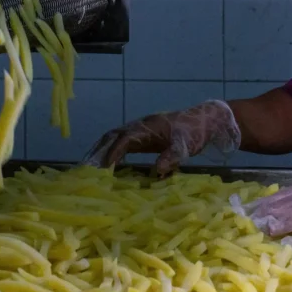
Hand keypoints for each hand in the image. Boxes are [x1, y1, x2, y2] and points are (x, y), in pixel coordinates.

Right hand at [83, 100, 241, 175]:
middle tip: (85, 167)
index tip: (104, 168)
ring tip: (89, 165)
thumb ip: (172, 156)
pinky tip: (108, 164)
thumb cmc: (195, 132)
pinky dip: (112, 150)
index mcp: (148, 127)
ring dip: (102, 149)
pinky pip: (123, 141)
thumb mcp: (186, 146)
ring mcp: (142, 129)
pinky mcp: (145, 135)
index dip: (113, 153)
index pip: (124, 139)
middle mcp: (141, 126)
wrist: (206, 120)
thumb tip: (158, 171)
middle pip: (113, 135)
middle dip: (99, 150)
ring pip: (115, 137)